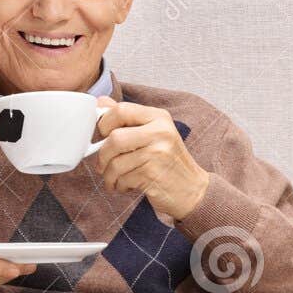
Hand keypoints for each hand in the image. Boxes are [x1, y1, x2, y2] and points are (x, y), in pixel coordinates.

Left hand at [95, 101, 209, 219]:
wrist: (192, 190)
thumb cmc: (167, 162)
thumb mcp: (152, 133)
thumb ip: (127, 118)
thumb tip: (100, 102)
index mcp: (159, 117)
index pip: (121, 110)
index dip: (104, 123)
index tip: (102, 136)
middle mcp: (160, 132)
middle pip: (114, 138)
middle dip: (103, 156)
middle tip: (103, 165)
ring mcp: (158, 153)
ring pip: (115, 163)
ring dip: (109, 176)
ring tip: (114, 180)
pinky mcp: (153, 175)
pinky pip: (123, 179)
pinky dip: (119, 186)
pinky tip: (127, 186)